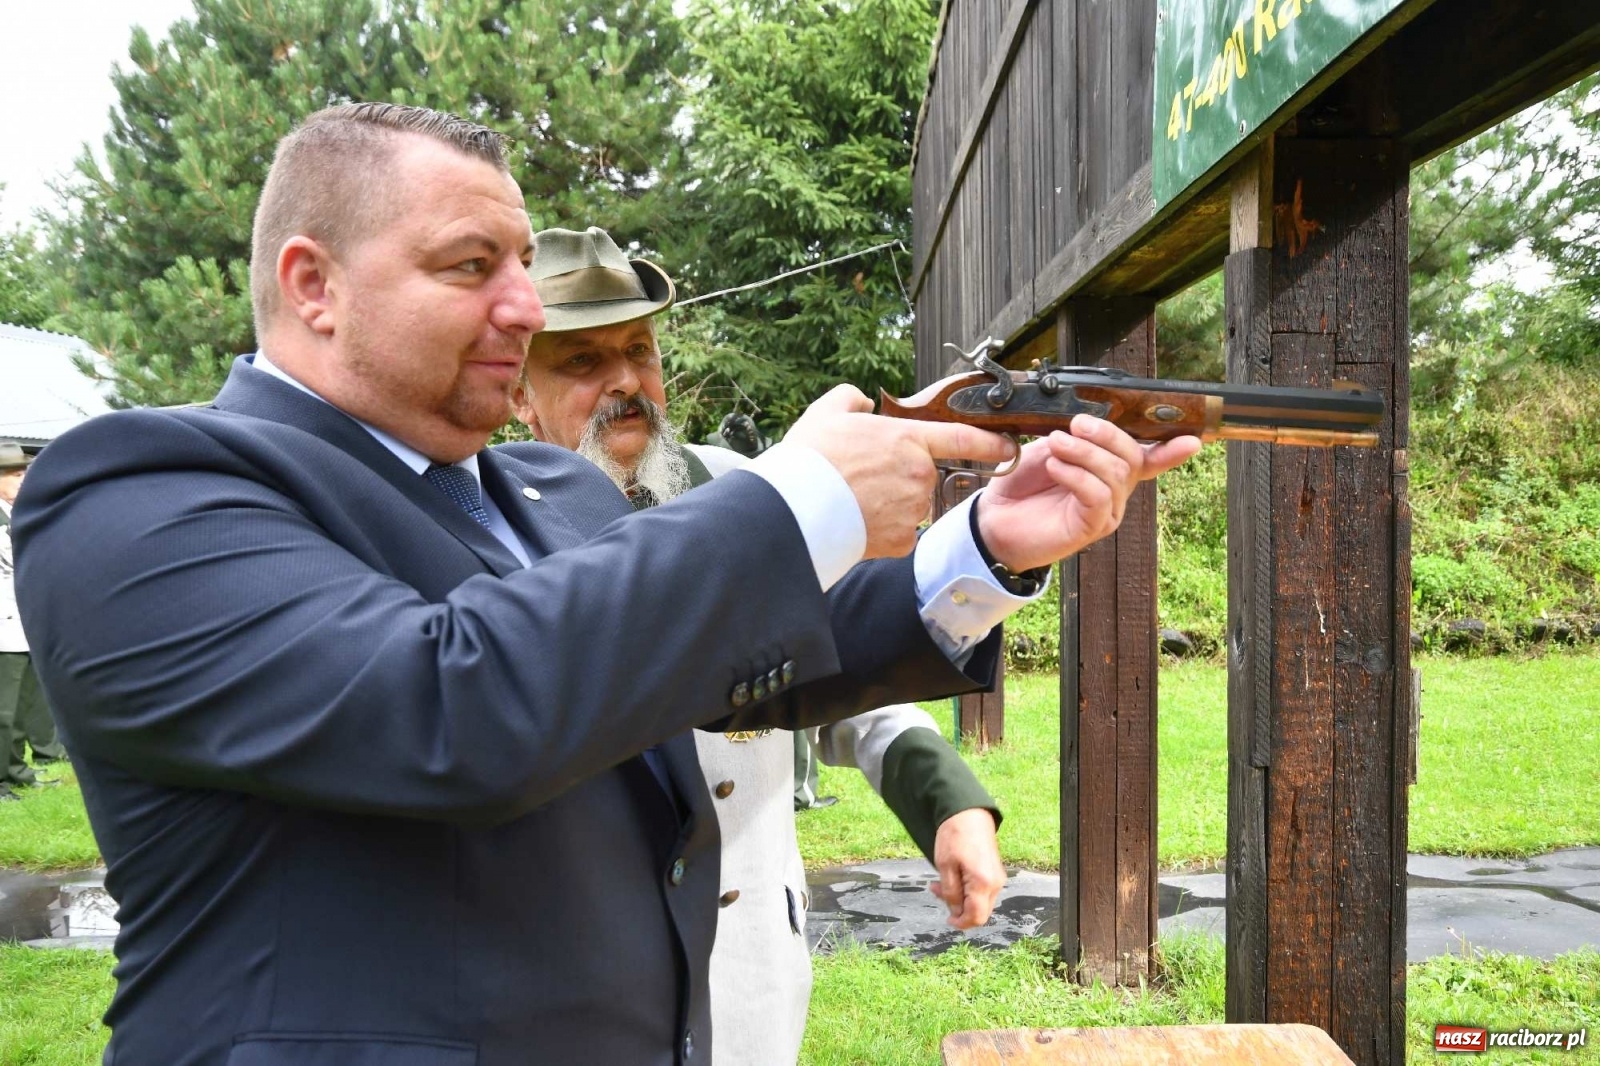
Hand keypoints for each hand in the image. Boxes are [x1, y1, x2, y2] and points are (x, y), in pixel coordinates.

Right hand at [785, 385, 1015, 558]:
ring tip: (852, 500)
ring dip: (889, 503)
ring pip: (908, 505)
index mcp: (907, 439)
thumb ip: (851, 399)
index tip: (1008, 447)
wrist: (796, 507)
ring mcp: (912, 508)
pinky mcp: (901, 539)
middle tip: (862, 477)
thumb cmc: (811, 459)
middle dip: (899, 477)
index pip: (961, 438)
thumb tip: (861, 401)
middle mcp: (918, 474)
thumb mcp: (827, 412)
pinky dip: (882, 530)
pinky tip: (857, 521)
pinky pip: (898, 533)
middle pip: (921, 475)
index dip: (990, 442)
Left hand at [928, 807, 1005, 928]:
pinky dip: (968, 890)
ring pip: (981, 902)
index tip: (947, 920)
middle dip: (959, 909)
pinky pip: (983, 891)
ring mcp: (998, 878)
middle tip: (937, 891)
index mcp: (983, 883)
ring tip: (940, 882)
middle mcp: (996, 883)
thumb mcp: (945, 866)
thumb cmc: (955, 836)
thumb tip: (956, 912)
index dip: (961, 923)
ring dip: (961, 899)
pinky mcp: (995, 872)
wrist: (969, 813)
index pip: (976, 917)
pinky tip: (954, 877)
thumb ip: (951, 893)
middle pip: (980, 912)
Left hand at [974, 415, 1200, 571]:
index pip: (1149, 459)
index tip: (1193, 439)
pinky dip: (1077, 475)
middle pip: (1131, 457)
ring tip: (1056, 445)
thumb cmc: (1022, 485)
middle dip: (1106, 435)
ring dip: (1085, 452)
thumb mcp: (1049, 449)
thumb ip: (1075, 437)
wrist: (993, 520)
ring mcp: (1106, 511)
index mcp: (1108, 469)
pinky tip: (1056, 467)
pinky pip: (1097, 495)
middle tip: (1075, 425)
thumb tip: (1090, 421)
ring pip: (1115, 474)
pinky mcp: (1091, 527)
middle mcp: (1115, 491)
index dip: (1171, 450)